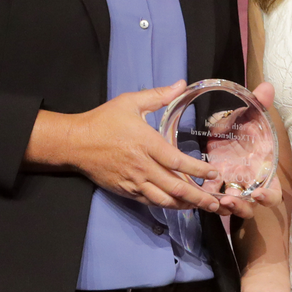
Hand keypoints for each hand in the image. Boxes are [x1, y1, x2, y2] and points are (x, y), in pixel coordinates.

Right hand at [51, 81, 227, 211]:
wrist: (76, 142)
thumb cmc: (103, 120)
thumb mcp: (130, 102)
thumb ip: (158, 95)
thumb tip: (181, 84)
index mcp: (147, 143)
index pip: (178, 162)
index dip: (198, 171)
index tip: (214, 174)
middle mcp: (143, 166)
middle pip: (175, 187)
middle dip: (198, 197)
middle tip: (216, 203)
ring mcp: (134, 181)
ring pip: (164, 199)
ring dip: (185, 205)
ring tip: (201, 207)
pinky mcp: (125, 190)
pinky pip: (149, 202)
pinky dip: (166, 205)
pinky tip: (177, 204)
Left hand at [212, 82, 281, 220]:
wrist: (228, 130)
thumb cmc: (247, 127)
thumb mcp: (252, 115)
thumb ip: (260, 103)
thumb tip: (266, 87)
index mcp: (263, 172)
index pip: (272, 194)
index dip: (267, 197)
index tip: (257, 194)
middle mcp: (248, 185)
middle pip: (249, 207)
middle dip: (240, 206)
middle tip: (228, 199)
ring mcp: (230, 188)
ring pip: (228, 208)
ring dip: (222, 207)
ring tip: (212, 199)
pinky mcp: (212, 186)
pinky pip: (209, 199)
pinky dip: (204, 199)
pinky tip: (195, 193)